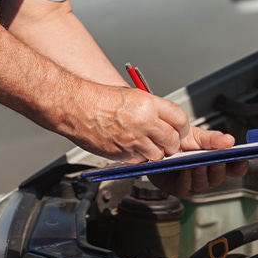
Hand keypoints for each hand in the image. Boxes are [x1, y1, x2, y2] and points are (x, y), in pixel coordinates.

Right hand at [68, 85, 190, 163]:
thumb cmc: (100, 99)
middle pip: (173, 140)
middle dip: (172, 143)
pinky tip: (132, 146)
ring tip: (147, 143)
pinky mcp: (123, 154)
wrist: (76, 107)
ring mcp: (133, 140)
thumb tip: (168, 123)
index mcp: (149, 105)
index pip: (180, 120)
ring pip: (159, 155)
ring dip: (157, 152)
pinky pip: (141, 161)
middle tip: (166, 140)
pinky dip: (140, 157)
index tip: (179, 129)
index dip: (182, 127)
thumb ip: (153, 110)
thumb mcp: (133, 96)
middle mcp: (144, 123)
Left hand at [147, 126, 248, 196]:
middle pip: (219, 176)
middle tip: (217, 158)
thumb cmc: (179, 142)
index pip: (235, 168)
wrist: (157, 145)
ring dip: (201, 172)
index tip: (242, 158)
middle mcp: (208, 176)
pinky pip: (186, 185)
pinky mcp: (180, 189)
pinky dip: (186, 177)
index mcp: (217, 162)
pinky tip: (186, 168)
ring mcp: (195, 184)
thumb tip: (230, 140)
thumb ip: (213, 139)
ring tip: (199, 162)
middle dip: (218, 166)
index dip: (240, 165)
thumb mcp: (197, 136)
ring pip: (203, 182)